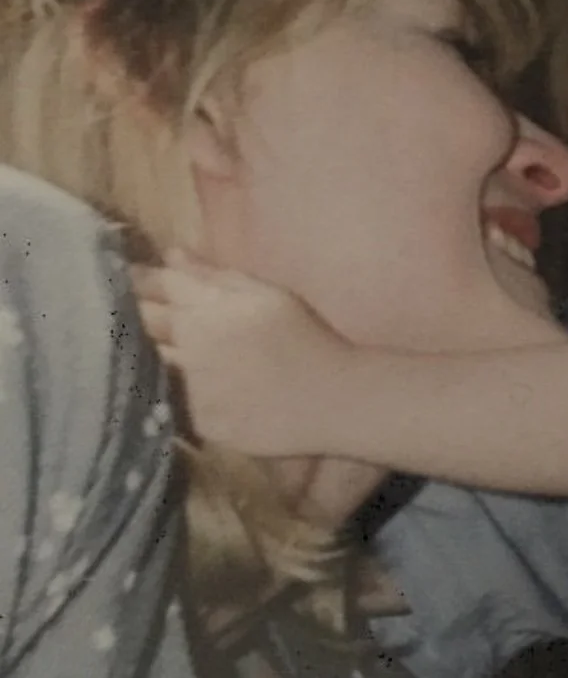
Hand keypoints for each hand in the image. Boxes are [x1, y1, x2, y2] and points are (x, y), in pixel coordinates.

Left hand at [134, 250, 350, 457]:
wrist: (332, 396)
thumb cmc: (306, 335)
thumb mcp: (268, 294)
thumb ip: (215, 275)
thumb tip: (171, 255)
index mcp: (207, 310)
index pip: (155, 287)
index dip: (138, 279)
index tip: (125, 274)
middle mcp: (191, 349)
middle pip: (143, 324)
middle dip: (133, 312)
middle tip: (130, 307)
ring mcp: (191, 389)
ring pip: (152, 363)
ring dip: (148, 350)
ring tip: (157, 344)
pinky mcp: (198, 422)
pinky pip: (175, 399)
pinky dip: (176, 388)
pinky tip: (192, 383)